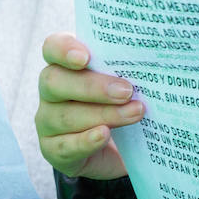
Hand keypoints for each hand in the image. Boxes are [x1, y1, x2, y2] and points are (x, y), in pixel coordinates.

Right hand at [35, 33, 142, 180]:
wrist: (118, 149)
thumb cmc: (120, 104)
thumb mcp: (124, 83)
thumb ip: (127, 70)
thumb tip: (151, 63)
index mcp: (64, 65)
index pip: (52, 48)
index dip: (64, 50)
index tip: (86, 57)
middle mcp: (50, 91)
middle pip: (55, 81)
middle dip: (93, 86)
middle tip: (127, 91)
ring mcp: (47, 121)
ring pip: (65, 116)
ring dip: (103, 114)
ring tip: (134, 113)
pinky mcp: (53, 149)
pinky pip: (64, 146)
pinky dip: (86, 140)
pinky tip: (104, 135)